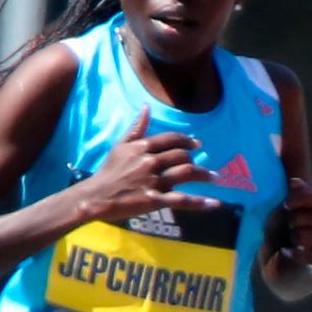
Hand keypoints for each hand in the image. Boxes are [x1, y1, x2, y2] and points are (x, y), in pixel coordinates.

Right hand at [70, 113, 204, 225]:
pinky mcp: (155, 201)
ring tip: (215, 178)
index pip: (171, 139)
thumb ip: (136, 128)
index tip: (197, 144)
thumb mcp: (120, 146)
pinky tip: (215, 204)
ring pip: (187, 173)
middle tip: (203, 166)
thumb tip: (147, 107)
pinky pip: (182, 200)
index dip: (187, 140)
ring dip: (204, 175)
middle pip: (182, 156)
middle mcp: (151, 162)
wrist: (95, 197)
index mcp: (143, 147)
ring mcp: (154, 181)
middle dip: (196, 160)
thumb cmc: (108, 171)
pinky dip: (201, 202)